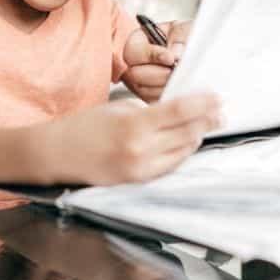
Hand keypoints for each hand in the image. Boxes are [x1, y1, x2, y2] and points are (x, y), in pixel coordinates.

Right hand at [55, 93, 219, 184]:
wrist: (58, 155)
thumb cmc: (85, 126)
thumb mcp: (119, 109)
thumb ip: (150, 111)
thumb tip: (179, 111)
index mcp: (134, 126)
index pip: (179, 112)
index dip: (202, 104)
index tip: (217, 97)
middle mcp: (141, 151)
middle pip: (186, 133)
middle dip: (207, 120)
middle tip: (221, 110)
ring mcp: (141, 170)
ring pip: (182, 152)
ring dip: (198, 136)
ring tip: (210, 124)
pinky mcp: (138, 182)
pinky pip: (170, 166)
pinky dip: (182, 152)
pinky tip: (189, 141)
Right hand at [123, 20, 191, 101]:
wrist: (201, 55)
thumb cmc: (188, 39)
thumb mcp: (185, 30)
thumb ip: (180, 37)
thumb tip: (175, 53)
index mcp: (138, 42)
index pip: (132, 51)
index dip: (151, 55)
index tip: (170, 58)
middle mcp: (135, 64)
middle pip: (134, 74)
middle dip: (159, 74)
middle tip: (176, 71)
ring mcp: (140, 83)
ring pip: (144, 90)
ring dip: (165, 85)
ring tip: (181, 78)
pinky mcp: (150, 98)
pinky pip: (154, 101)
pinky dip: (169, 96)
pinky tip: (180, 87)